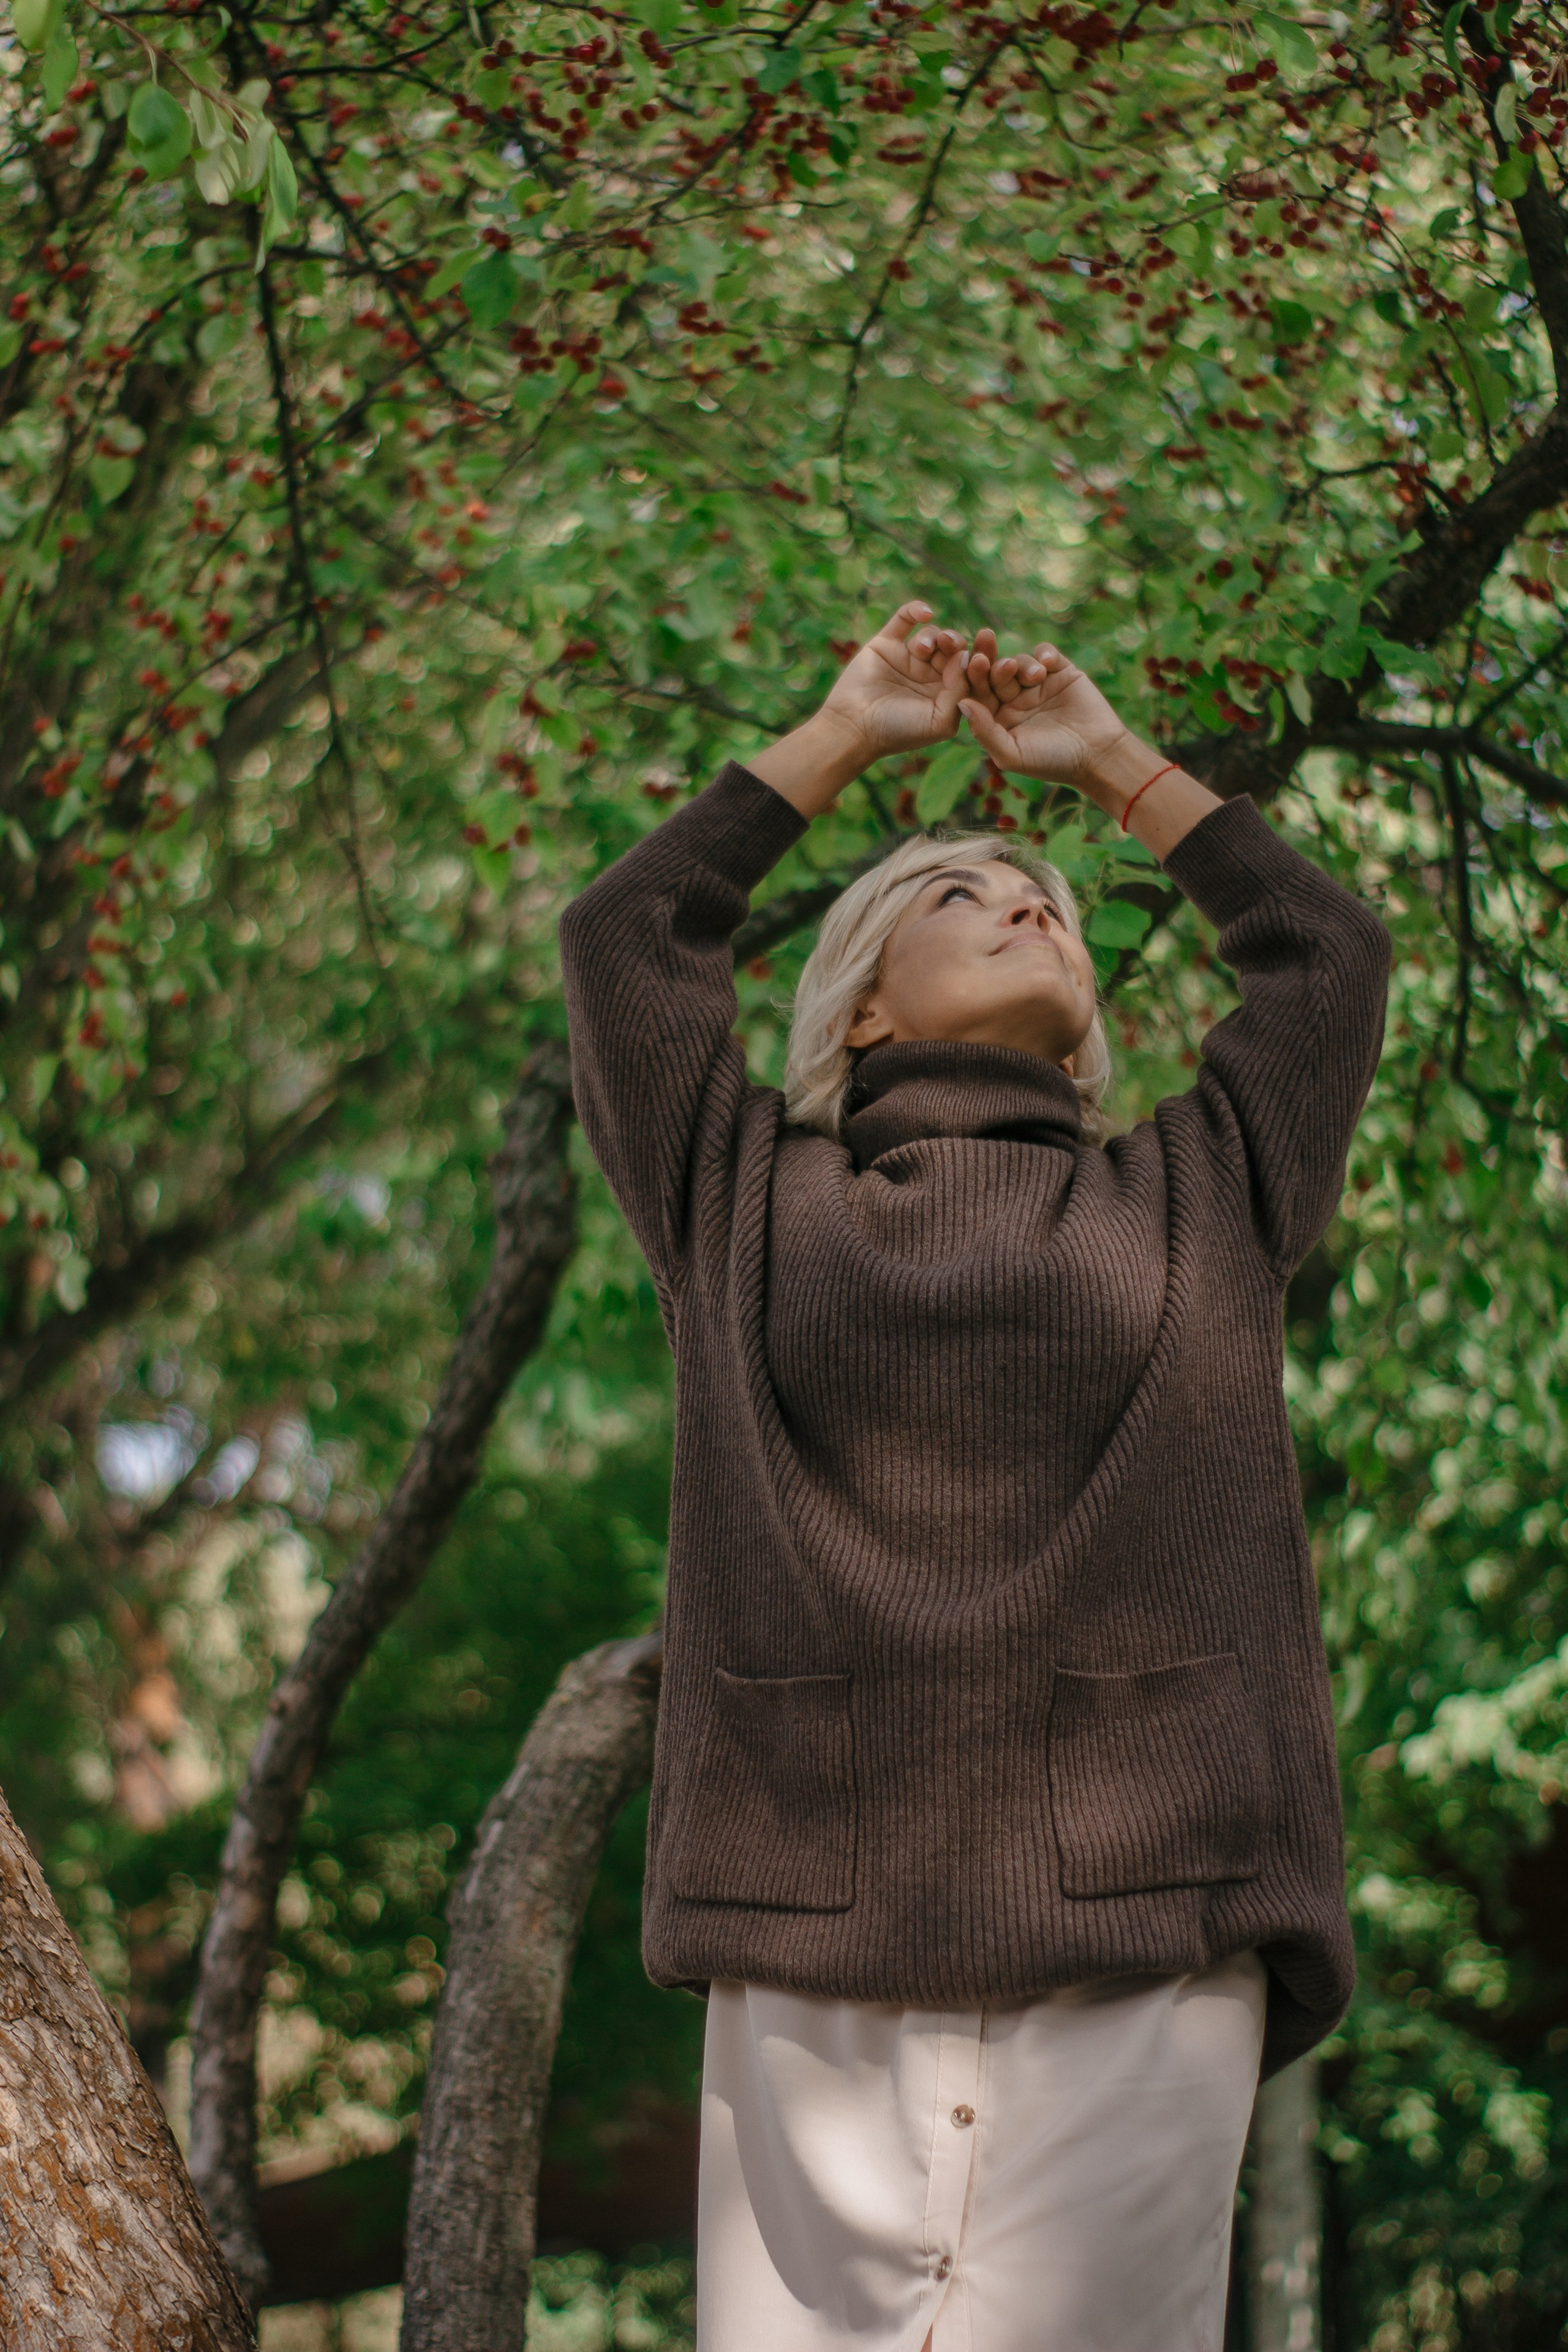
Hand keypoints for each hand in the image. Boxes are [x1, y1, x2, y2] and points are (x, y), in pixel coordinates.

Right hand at [819, 601, 969, 764]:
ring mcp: (908, 658)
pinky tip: (926, 613)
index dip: (978, 660)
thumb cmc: (899, 731)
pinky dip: (916, 610)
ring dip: (933, 636)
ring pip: (933, 633)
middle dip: (955, 643)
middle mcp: (929, 674)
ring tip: (921, 650)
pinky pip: (905, 618)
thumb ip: (959, 691)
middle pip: (953, 648)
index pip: (970, 670)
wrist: (855, 727)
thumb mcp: (940, 720)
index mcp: (946, 694)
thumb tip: (966, 656)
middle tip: (948, 645)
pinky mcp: (886, 644)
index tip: (981, 657)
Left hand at [958, 641, 1133, 797]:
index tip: (973, 661)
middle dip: (989, 657)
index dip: (973, 676)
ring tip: (1035, 675)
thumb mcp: (1012, 754)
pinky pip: (1046, 654)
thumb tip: (961, 703)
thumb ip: (985, 731)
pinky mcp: (1061, 672)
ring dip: (1021, 664)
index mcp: (996, 718)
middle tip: (986, 644)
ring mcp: (1036, 685)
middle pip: (994, 672)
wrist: (1098, 756)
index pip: (978, 692)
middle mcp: (1013, 699)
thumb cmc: (1051, 762)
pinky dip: (1044, 654)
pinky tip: (1046, 662)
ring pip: (1019, 661)